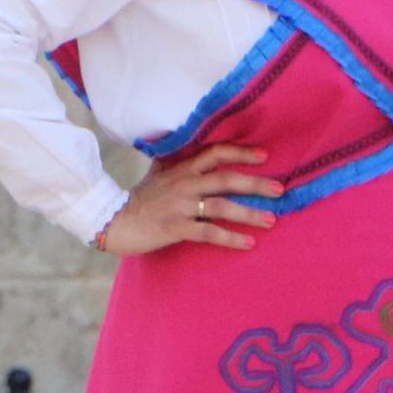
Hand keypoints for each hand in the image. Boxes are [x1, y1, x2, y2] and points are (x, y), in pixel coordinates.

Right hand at [94, 143, 280, 256]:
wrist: (112, 221)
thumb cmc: (137, 199)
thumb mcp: (156, 173)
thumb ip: (174, 161)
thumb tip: (186, 149)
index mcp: (181, 169)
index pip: (215, 153)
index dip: (240, 152)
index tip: (264, 156)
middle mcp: (184, 184)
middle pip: (226, 179)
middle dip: (255, 184)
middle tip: (280, 189)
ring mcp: (180, 206)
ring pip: (221, 206)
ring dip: (249, 213)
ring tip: (271, 220)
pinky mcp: (176, 228)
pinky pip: (208, 232)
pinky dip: (230, 238)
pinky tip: (248, 243)